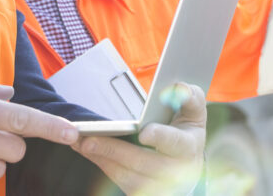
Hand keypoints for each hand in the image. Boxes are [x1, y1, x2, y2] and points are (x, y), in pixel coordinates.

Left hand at [75, 83, 206, 194]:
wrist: (188, 164)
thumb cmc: (186, 131)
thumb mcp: (193, 111)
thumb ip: (189, 96)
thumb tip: (177, 87)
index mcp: (188, 147)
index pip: (174, 143)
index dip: (160, 138)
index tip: (144, 132)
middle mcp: (174, 171)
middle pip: (142, 163)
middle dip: (113, 151)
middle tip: (88, 139)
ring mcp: (157, 186)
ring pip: (126, 176)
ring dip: (101, 159)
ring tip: (79, 142)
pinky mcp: (142, 192)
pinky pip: (118, 182)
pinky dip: (101, 165)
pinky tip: (86, 150)